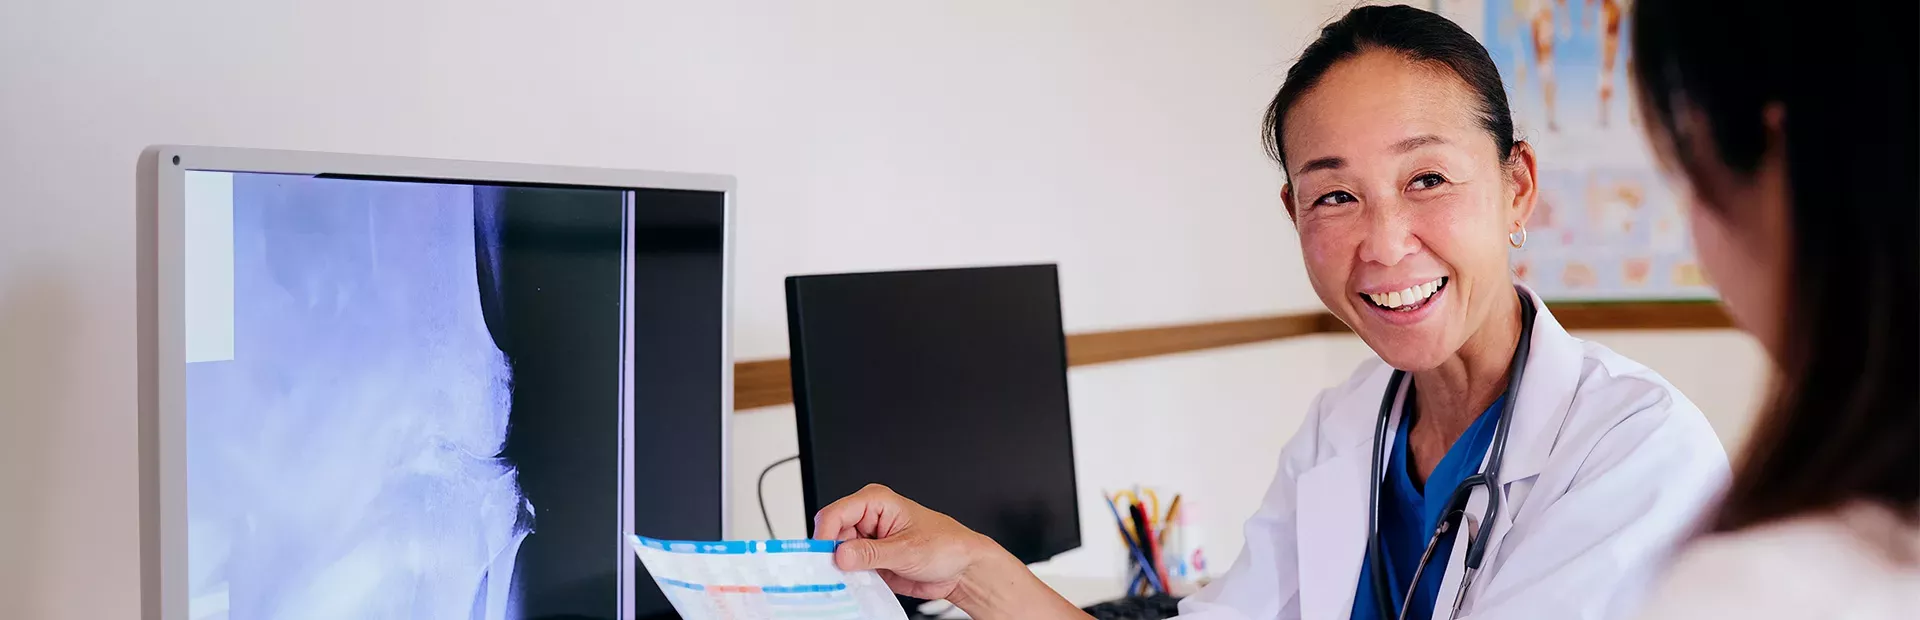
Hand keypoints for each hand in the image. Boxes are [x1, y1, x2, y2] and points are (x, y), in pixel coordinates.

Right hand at [811, 483, 993, 601]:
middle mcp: (867, 519)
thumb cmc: (946, 545)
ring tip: (851, 581)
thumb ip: (871, 553)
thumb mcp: (907, 549)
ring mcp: (867, 541)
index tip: (823, 557)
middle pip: (831, 535)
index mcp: (875, 502)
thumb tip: (840, 555)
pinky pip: (849, 571)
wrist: (961, 569)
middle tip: (832, 575)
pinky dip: (850, 580)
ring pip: (836, 555)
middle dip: (831, 556)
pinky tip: (858, 586)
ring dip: (841, 570)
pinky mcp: (870, 561)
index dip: (824, 535)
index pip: (835, 513)